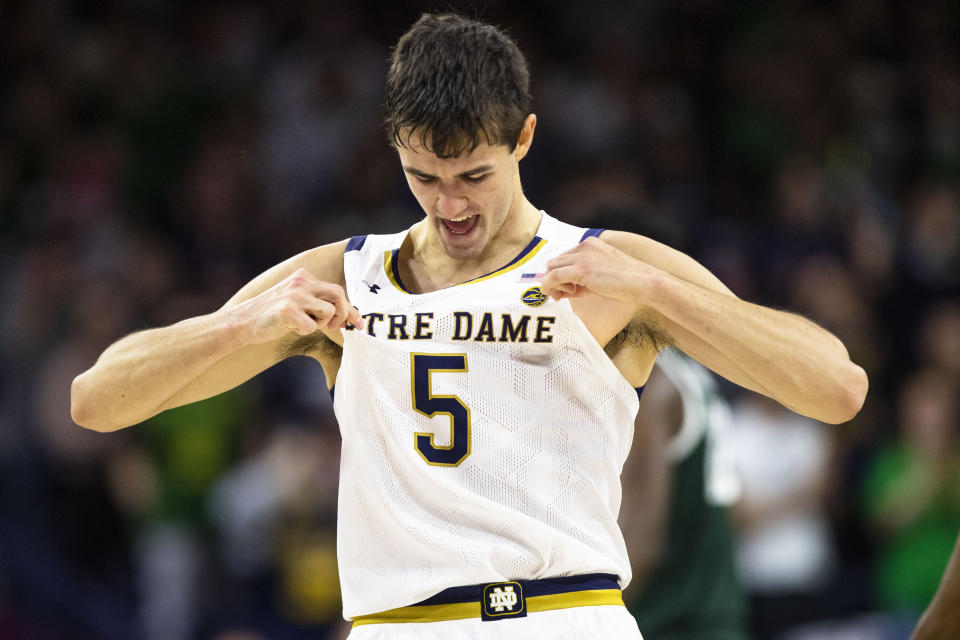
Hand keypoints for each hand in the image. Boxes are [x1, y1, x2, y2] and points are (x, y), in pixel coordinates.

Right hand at [227, 268, 363, 343]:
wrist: (243, 322)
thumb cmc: (274, 315)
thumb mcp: (298, 302)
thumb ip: (320, 303)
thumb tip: (353, 316)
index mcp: (303, 276)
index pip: (336, 290)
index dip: (350, 309)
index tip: (358, 324)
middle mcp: (300, 281)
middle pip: (338, 294)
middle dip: (342, 313)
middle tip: (333, 326)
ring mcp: (294, 295)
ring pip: (328, 311)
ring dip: (319, 324)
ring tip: (301, 323)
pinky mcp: (287, 310)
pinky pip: (311, 327)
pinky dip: (304, 331)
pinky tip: (289, 327)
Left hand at [540, 236, 656, 301]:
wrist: (643, 282)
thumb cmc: (627, 281)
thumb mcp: (601, 275)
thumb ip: (582, 278)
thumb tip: (563, 288)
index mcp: (590, 244)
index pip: (565, 257)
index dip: (563, 274)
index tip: (568, 288)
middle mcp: (584, 246)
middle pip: (555, 262)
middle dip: (555, 279)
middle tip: (564, 294)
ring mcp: (582, 257)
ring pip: (552, 268)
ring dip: (553, 283)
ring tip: (566, 295)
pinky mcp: (581, 270)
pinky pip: (554, 276)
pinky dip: (550, 286)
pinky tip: (559, 296)